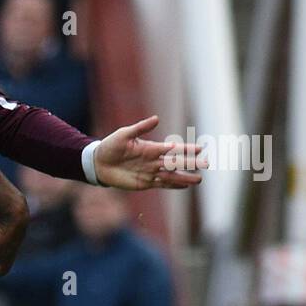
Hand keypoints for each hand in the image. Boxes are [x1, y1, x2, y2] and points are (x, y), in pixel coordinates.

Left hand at [92, 116, 206, 189]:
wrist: (98, 163)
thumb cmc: (110, 146)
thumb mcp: (124, 135)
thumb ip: (140, 128)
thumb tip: (157, 119)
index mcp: (151, 148)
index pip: (173, 148)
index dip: (186, 149)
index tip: (200, 148)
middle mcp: (154, 160)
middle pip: (176, 162)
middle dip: (191, 163)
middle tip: (207, 164)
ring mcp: (150, 172)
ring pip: (172, 175)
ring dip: (185, 177)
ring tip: (199, 180)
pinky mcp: (144, 183)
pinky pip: (161, 184)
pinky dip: (173, 185)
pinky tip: (184, 186)